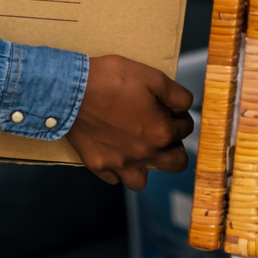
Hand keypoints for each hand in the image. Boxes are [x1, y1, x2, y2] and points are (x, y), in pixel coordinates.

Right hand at [66, 54, 194, 188]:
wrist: (70, 89)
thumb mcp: (151, 76)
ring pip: (141, 181)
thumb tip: (186, 106)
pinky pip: (113, 178)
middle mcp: (144, 153)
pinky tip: (114, 153)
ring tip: (139, 150)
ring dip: (144, 167)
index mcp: (160, 132)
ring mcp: (120, 163)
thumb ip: (176, 94)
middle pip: (175, 163)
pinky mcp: (98, 165)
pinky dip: (116, 170)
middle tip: (163, 134)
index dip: (180, 117)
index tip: (172, 111)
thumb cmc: (109, 79)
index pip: (184, 129)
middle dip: (174, 149)